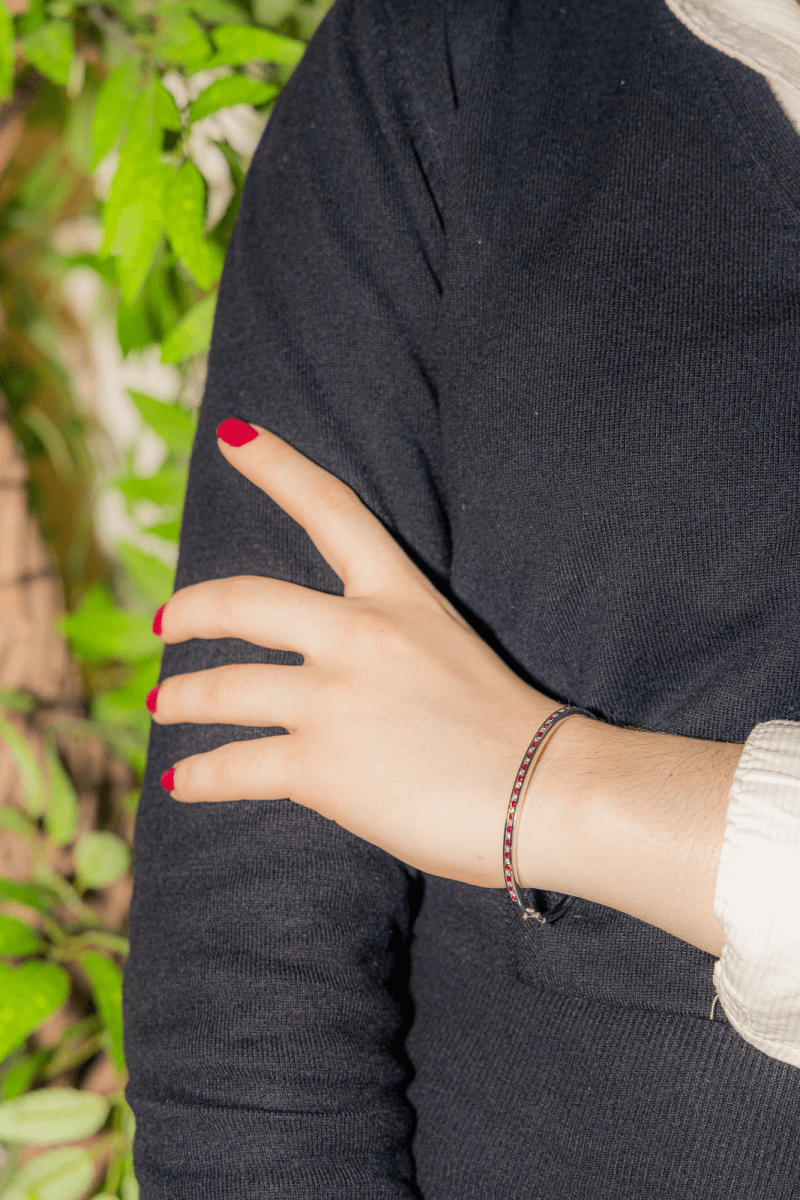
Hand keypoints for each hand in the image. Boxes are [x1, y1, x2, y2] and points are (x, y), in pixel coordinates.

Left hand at [150, 421, 558, 887]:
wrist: (547, 793)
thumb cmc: (513, 732)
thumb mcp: (452, 653)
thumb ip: (390, 650)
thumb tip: (336, 685)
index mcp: (399, 596)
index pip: (331, 508)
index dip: (275, 464)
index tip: (232, 432)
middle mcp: (359, 635)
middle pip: (244, 601)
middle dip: (191, 609)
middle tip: (166, 622)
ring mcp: (335, 700)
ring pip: (223, 689)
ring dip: (181, 698)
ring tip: (161, 708)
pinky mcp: (321, 767)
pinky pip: (232, 767)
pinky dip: (196, 777)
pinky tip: (179, 782)